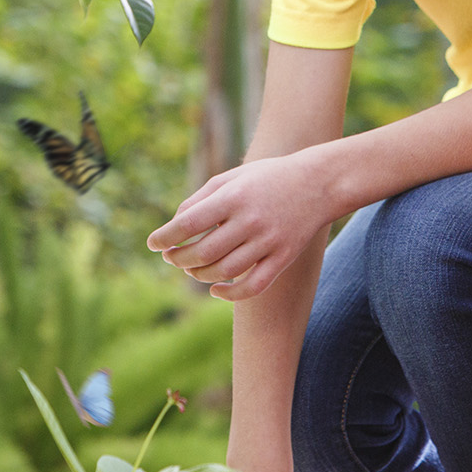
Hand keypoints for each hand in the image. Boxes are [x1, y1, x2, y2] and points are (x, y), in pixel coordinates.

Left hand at [147, 150, 336, 299]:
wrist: (318, 182)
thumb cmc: (266, 178)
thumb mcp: (231, 178)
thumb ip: (201, 199)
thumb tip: (175, 225)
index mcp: (233, 197)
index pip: (189, 223)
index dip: (166, 237)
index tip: (153, 244)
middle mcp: (250, 220)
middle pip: (203, 252)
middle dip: (179, 259)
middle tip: (171, 257)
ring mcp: (268, 242)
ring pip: (224, 271)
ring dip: (200, 275)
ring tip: (191, 269)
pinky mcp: (283, 258)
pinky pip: (253, 286)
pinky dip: (230, 294)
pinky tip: (216, 289)